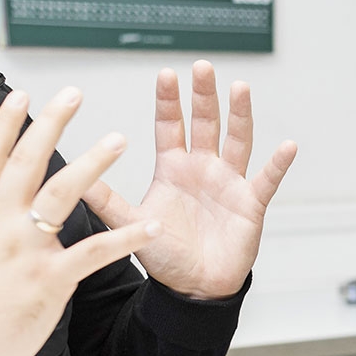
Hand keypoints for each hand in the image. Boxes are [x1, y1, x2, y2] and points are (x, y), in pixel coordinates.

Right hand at [0, 88, 161, 355]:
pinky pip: (93, 252)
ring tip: (119, 139)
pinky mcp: (49, 279)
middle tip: (73, 93)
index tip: (20, 95)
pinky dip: (124, 238)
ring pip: (60, 194)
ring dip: (92, 164)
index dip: (4, 124)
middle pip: (25, 162)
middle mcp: (1, 225)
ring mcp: (25, 250)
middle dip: (49, 124)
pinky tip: (151, 226)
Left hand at [81, 62, 296, 300]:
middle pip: (206, 123)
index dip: (169, 101)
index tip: (167, 73)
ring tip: (240, 87)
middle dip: (204, 95)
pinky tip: (287, 145)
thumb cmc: (165, 256)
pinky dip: (278, 164)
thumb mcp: (130, 224)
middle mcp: (203, 169)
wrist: (195, 289)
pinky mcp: (251, 204)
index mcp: (174, 169)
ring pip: (237, 141)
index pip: (171, 126)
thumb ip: (106, 200)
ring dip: (240, 115)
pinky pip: (267, 180)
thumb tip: (68, 178)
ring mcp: (229, 183)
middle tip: (202, 66)